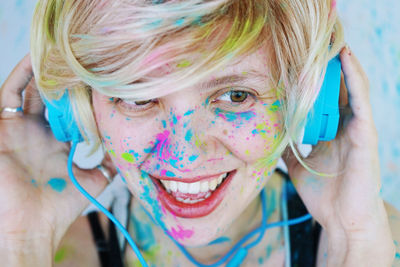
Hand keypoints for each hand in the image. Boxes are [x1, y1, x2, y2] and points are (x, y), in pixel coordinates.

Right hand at [0, 54, 114, 253]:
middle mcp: (39, 133)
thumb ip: (110, 165)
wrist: (28, 224)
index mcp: (58, 145)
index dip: (86, 98)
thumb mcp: (92, 180)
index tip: (104, 81)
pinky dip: (22, 74)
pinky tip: (38, 58)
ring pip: (33, 91)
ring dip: (46, 73)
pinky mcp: (2, 125)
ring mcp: (20, 128)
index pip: (73, 113)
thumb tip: (130, 153)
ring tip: (64, 53)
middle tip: (86, 62)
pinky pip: (9, 93)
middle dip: (69, 82)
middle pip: (55, 99)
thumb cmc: (57, 207)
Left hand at [283, 46, 394, 265]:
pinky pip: (361, 100)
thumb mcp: (298, 165)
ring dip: (341, 63)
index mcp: (331, 132)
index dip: (313, 79)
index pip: (323, 98)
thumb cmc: (324, 194)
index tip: (298, 60)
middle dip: (325, 67)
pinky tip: (346, 58)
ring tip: (329, 40)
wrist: (342, 220)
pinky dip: (355, 78)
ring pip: (351, 88)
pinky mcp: (366, 135)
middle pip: (336, 89)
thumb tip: (273, 136)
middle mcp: (345, 126)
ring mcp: (358, 129)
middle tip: (311, 44)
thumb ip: (289, 148)